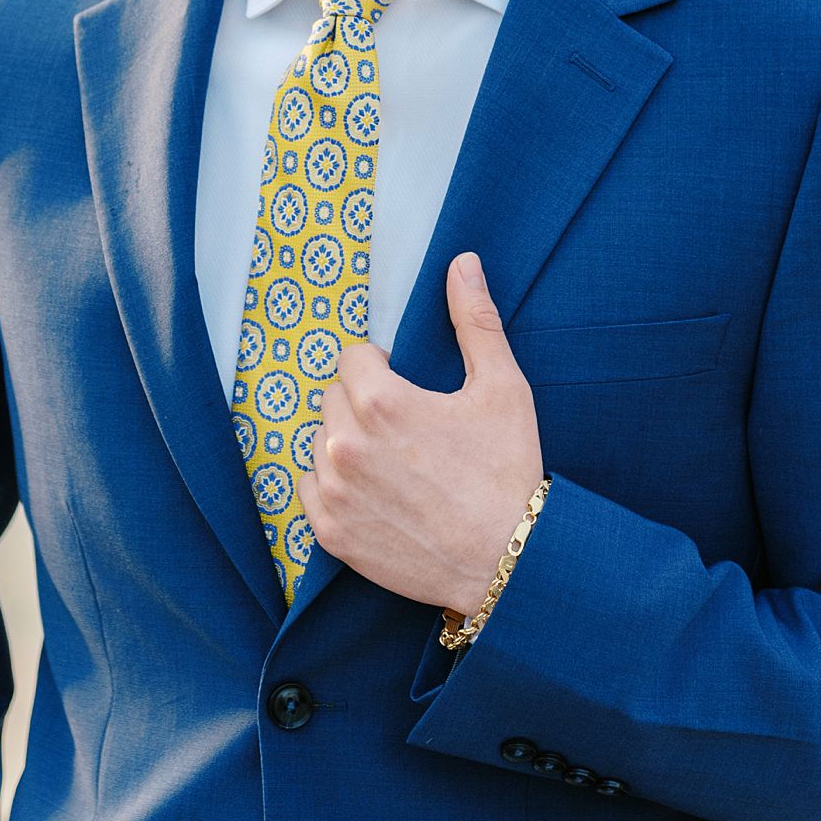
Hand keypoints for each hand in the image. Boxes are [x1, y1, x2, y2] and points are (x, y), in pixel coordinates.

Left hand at [295, 252, 543, 615]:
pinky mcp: (331, 535)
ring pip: (321, 442)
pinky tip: (376, 494)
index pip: (352, 358)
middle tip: (410, 430)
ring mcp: (333, 493)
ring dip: (348, 444)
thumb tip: (462, 261)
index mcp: (380, 401)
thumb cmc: (508, 470)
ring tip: (397, 465)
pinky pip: (310, 489)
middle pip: (333, 397)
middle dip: (364, 403)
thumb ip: (474, 320)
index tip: (412, 392)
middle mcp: (345, 444)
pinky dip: (334, 487)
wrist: (510, 559)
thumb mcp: (503, 387)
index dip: (384, 368)